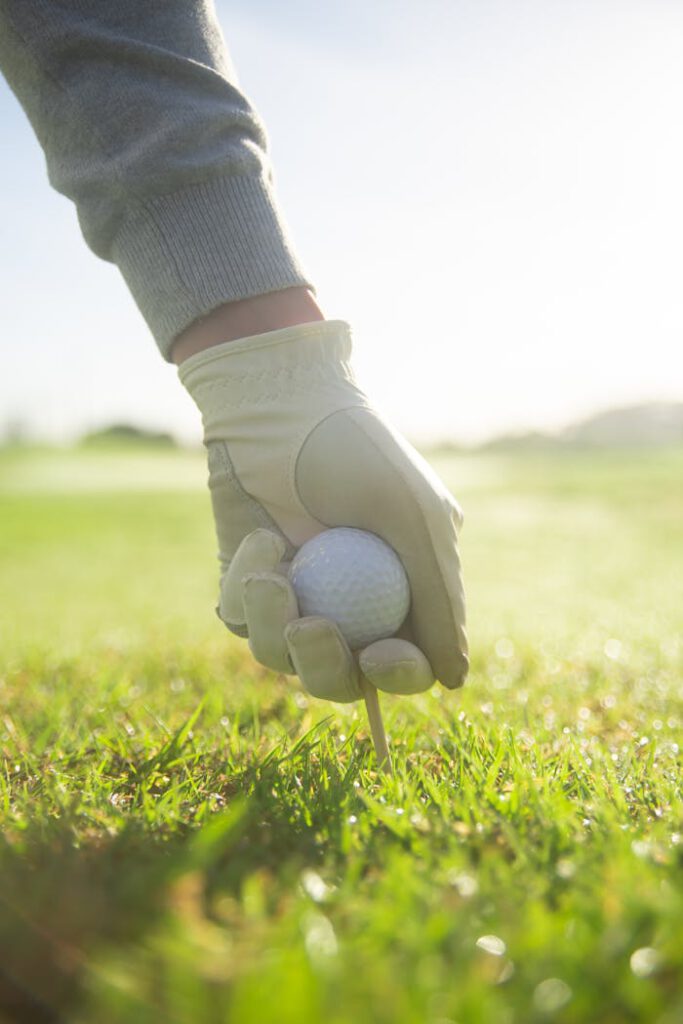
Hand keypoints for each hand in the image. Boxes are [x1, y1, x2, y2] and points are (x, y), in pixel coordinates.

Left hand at [180, 320, 467, 701]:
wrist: (282, 404)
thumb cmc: (359, 454)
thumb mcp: (415, 518)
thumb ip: (439, 597)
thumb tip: (454, 680)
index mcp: (402, 593)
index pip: (406, 662)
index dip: (397, 674)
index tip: (378, 655)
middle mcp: (349, 604)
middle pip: (340, 678)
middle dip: (324, 665)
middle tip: (310, 628)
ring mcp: (297, 596)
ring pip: (281, 657)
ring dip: (274, 624)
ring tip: (271, 573)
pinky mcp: (248, 583)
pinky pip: (241, 619)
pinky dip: (247, 588)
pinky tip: (261, 540)